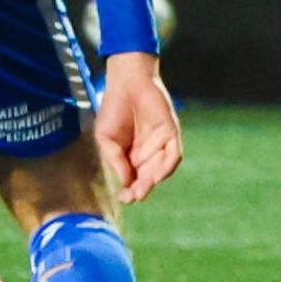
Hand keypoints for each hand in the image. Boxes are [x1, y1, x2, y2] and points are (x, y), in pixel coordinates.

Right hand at [95, 53, 181, 202]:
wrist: (125, 82)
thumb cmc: (113, 109)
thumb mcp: (106, 139)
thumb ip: (116, 160)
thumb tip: (126, 182)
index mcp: (132, 156)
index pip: (135, 180)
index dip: (130, 191)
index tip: (123, 199)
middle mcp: (149, 153)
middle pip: (148, 177)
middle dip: (141, 189)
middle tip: (132, 197)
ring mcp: (161, 143)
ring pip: (161, 169)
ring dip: (152, 181)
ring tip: (142, 189)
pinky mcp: (171, 132)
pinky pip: (174, 154)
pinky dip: (167, 166)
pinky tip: (157, 176)